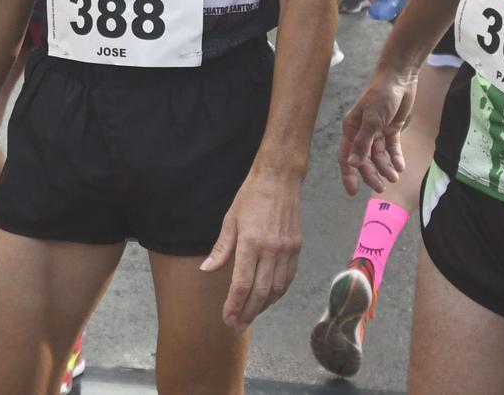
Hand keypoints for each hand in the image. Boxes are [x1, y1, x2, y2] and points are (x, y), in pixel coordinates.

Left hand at [200, 168, 301, 329]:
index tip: (227, 318)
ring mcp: (287, 249)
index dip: (234, 304)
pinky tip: (268, 298)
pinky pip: (288, 278)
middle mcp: (271, 249)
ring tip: (250, 315)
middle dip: (248, 312)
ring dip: (263, 306)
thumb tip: (206, 270)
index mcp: (251, 242)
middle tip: (237, 325)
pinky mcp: (296, 248)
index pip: (242, 283)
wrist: (279, 179)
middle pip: (260, 291)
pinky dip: (278, 292)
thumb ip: (221, 249)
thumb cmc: (251, 196)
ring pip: (276, 288)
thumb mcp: (230, 219)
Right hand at [339, 68, 416, 195]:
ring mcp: (377, 130)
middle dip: (371, 174)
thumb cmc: (381, 96)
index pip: (347, 156)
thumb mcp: (371, 120)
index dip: (349, 174)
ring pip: (379, 155)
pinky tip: (400, 166)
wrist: (399, 78)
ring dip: (385, 167)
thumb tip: (352, 164)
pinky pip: (391, 147)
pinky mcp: (391, 128)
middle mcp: (362, 131)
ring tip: (394, 177)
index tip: (353, 192)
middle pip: (364, 159)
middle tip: (381, 187)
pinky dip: (395, 157)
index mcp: (351, 128)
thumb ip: (362, 143)